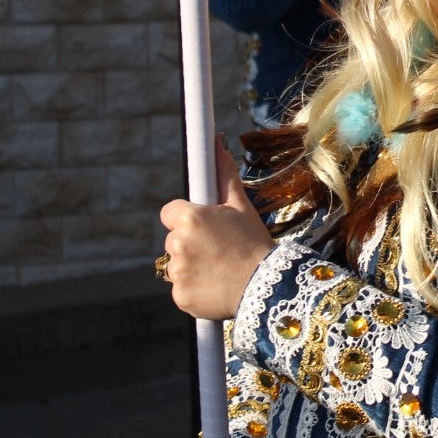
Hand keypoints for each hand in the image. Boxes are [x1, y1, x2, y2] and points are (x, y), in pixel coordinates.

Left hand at [161, 138, 274, 320]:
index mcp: (189, 218)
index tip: (205, 226)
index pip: (169, 213)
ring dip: (191, 266)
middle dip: (190, 243)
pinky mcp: (179, 297)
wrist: (267, 286)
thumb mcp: (241, 206)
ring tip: (220, 268)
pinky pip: (180, 288)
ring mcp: (177, 272)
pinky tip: (215, 285)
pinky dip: (193, 288)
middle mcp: (177, 244)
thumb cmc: (254, 241)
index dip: (186, 218)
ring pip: (176, 264)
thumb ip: (224, 174)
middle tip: (219, 249)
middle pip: (173, 239)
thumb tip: (217, 141)